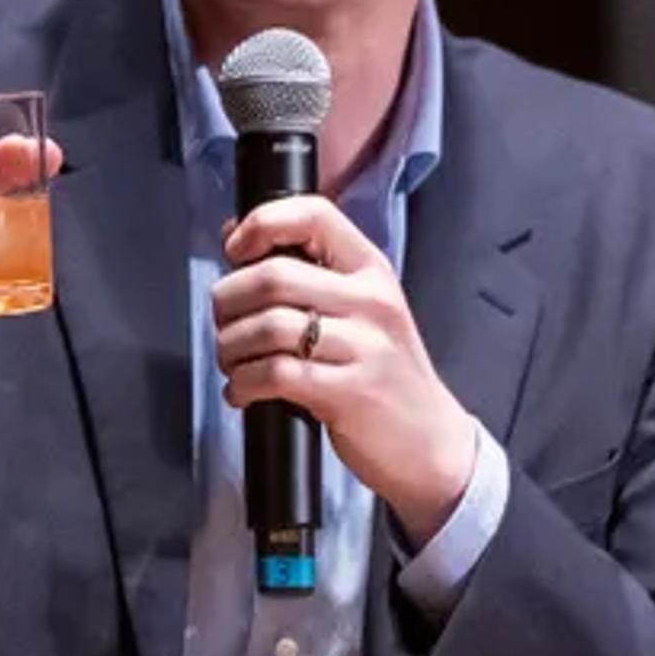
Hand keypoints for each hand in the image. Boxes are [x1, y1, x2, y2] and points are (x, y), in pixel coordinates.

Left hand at [213, 195, 482, 542]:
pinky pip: (275, 374)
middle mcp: (370, 301)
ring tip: (232, 363)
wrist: (429, 441)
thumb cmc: (381, 372)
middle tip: (225, 325)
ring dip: (230, 347)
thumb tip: (236, 233)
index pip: (314, 215)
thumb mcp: (359, 310)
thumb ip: (306, 273)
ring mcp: (363, 347)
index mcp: (370, 270)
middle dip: (228, 301)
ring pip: (268, 326)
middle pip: (273, 276)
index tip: (235, 251)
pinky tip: (242, 391)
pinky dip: (242, 384)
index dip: (261, 224)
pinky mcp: (349, 393)